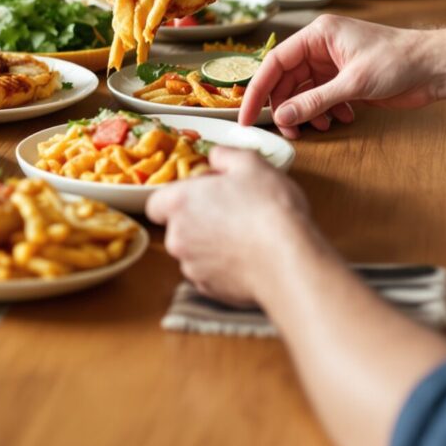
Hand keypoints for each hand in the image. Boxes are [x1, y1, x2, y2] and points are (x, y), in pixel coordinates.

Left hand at [144, 147, 315, 306]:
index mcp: (179, 204)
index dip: (178, 198)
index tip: (202, 195)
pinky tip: (248, 257)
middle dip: (198, 221)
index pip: (156, 202)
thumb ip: (224, 156)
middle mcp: (177, 237)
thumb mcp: (250, 164)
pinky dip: (223, 267)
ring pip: (194, 252)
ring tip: (244, 236)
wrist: (289, 259)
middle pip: (177, 227)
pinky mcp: (209, 290)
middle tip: (230, 212)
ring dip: (211, 245)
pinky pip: (210, 274)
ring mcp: (191, 267)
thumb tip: (215, 157)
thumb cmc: (268, 208)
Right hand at [239, 15, 444, 138]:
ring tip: (320, 127)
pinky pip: (322, 98)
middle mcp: (321, 47)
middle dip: (287, 107)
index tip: (247, 116)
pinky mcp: (345, 80)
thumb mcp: (354, 83)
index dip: (258, 90)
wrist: (435, 68)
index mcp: (318, 35)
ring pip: (304, 92)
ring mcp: (333, 64)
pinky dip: (326, 112)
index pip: (275, 62)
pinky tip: (343, 119)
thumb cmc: (399, 61)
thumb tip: (284, 116)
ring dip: (308, 113)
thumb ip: (315, 101)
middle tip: (291, 131)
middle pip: (286, 80)